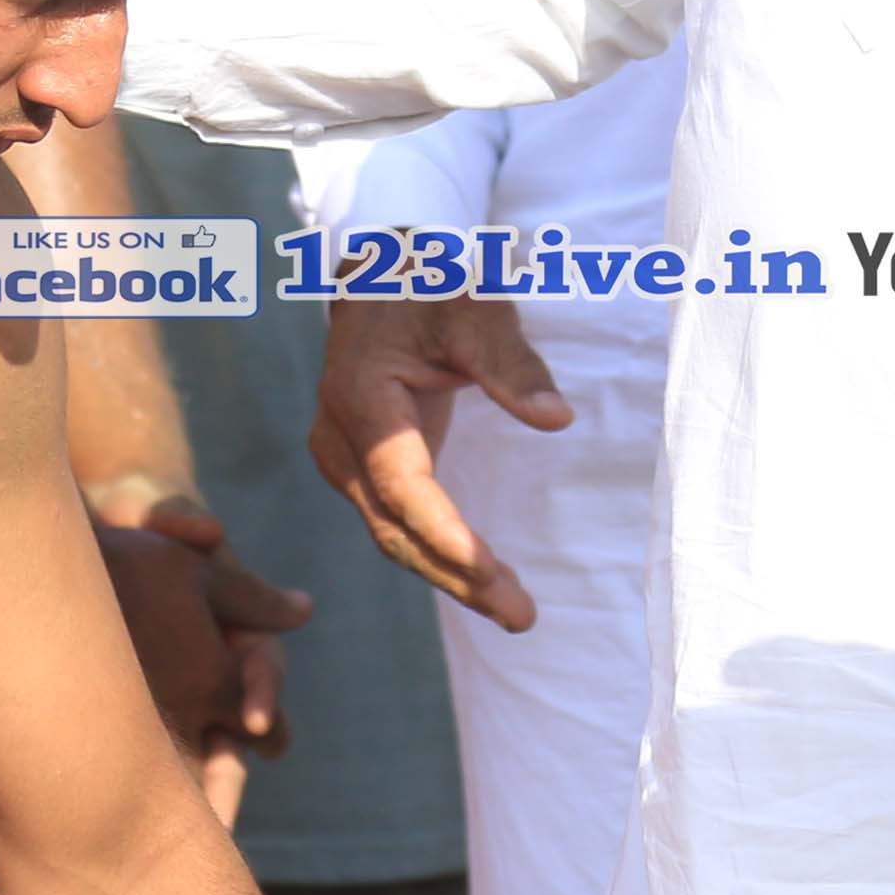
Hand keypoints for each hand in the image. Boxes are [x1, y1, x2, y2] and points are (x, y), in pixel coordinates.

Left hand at [93, 503, 305, 824]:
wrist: (93, 539)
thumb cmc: (132, 523)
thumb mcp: (153, 511)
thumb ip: (181, 519)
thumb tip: (209, 534)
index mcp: (235, 626)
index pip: (262, 668)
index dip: (262, 692)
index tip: (254, 718)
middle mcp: (218, 671)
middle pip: (241, 734)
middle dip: (228, 773)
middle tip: (218, 814)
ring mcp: (183, 702)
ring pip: (204, 762)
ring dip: (198, 804)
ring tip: (185, 846)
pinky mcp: (146, 724)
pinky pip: (161, 772)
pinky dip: (158, 803)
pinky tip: (131, 842)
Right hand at [307, 295, 568, 631]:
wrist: (378, 279)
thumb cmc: (431, 289)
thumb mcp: (477, 309)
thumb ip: (513, 365)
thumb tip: (556, 419)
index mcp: (360, 396)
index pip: (401, 483)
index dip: (442, 532)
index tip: (486, 570)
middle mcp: (338, 437)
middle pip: (394, 525)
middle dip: (456, 574)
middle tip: (521, 615)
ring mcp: (340, 458)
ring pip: (391, 534)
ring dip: (449, 576)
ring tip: (515, 611)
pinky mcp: (357, 470)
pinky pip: (395, 524)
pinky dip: (437, 555)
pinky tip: (484, 580)